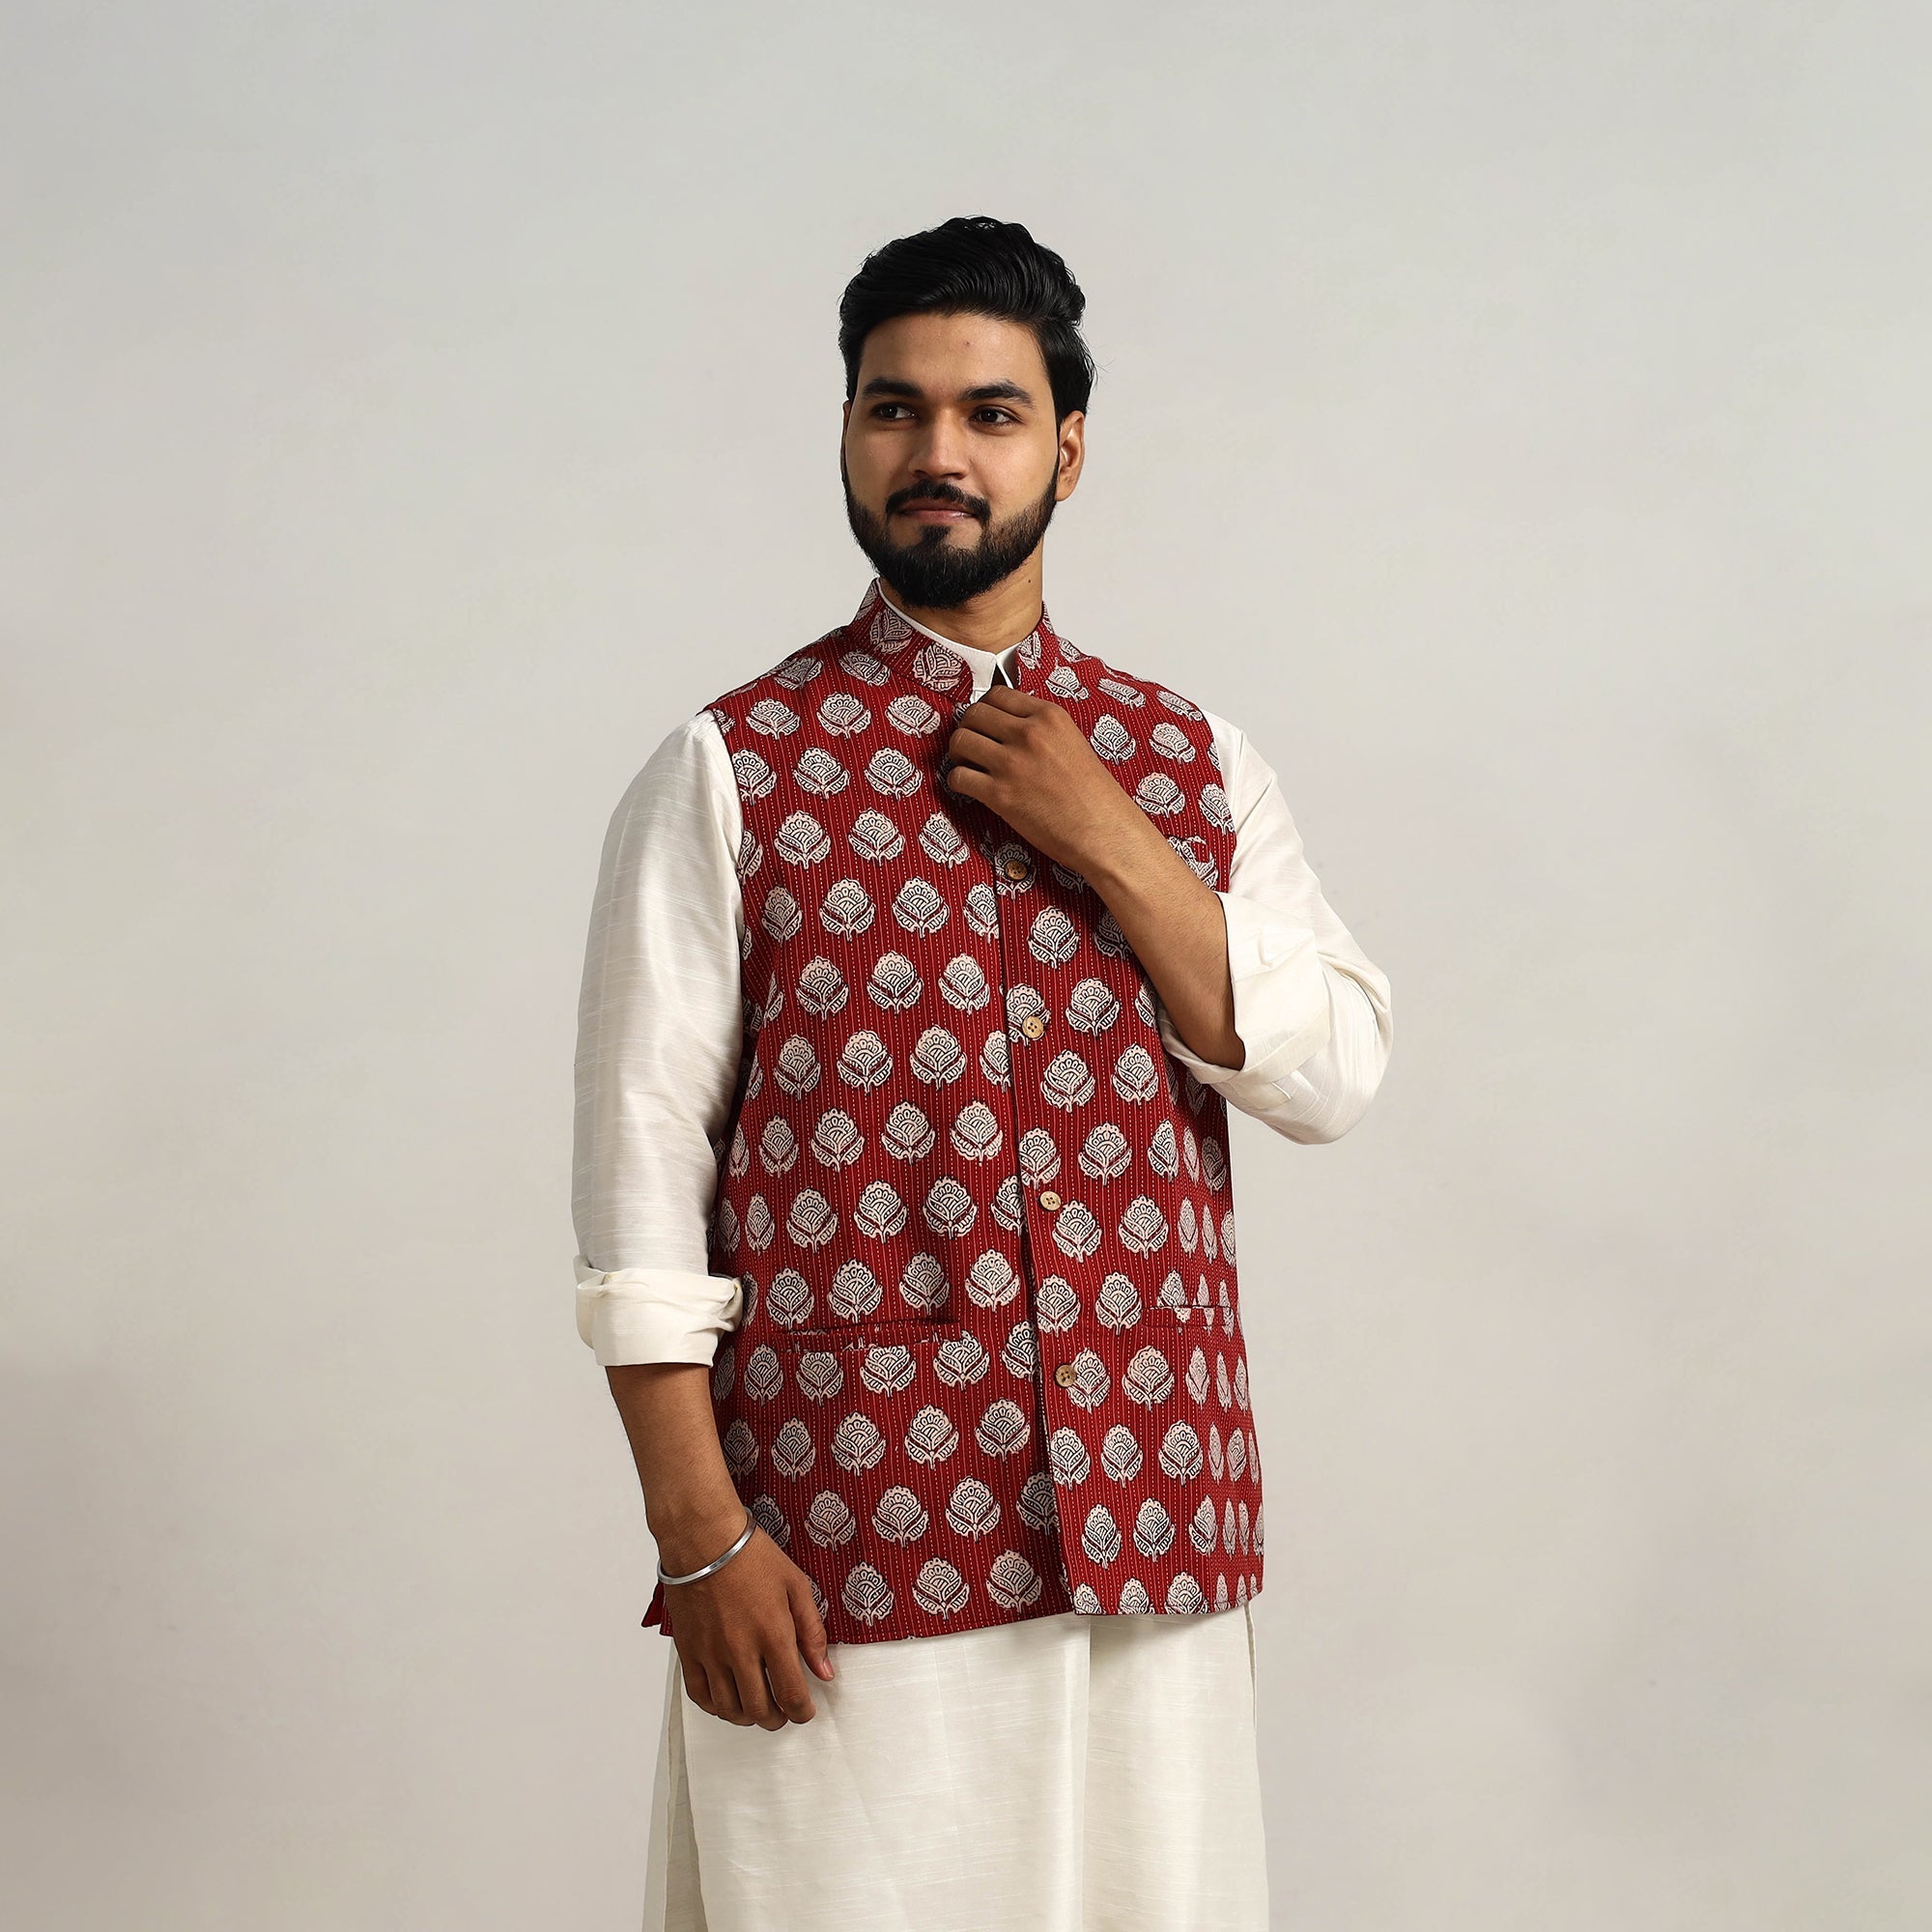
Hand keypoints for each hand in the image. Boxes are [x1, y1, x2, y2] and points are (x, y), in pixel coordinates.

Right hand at [660, 1508, 835, 1728]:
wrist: (704, 1540)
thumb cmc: (752, 1556)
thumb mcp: (796, 1586)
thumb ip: (812, 1632)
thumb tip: (825, 1671)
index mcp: (773, 1634)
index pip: (791, 1694)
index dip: (802, 1712)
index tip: (805, 1711)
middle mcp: (741, 1650)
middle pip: (760, 1709)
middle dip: (777, 1718)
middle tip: (783, 1712)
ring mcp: (711, 1654)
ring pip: (729, 1709)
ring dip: (748, 1717)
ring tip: (757, 1707)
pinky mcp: (688, 1651)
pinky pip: (700, 1695)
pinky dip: (716, 1707)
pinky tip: (727, 1700)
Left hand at [941, 687, 1157, 881]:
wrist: (1104, 832)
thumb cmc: (1095, 796)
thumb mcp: (1073, 744)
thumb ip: (1042, 730)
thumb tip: (1008, 729)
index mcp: (1049, 716)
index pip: (998, 695)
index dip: (985, 710)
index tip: (986, 725)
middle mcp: (1028, 733)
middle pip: (974, 714)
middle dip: (968, 729)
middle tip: (973, 747)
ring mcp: (1012, 763)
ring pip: (960, 741)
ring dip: (958, 754)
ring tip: (968, 766)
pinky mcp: (1000, 794)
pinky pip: (958, 777)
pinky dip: (957, 782)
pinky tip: (970, 789)